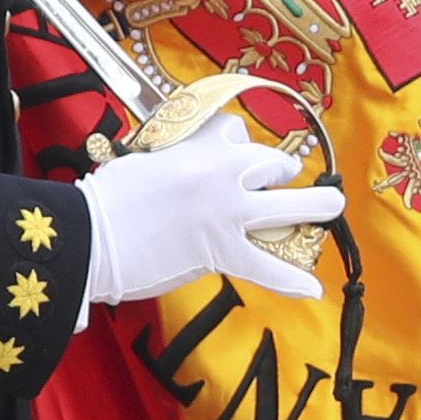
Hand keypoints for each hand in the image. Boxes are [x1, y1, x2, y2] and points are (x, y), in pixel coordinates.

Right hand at [75, 120, 345, 307]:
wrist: (90, 235)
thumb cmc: (105, 198)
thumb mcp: (142, 159)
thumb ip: (172, 160)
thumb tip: (180, 167)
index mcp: (198, 145)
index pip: (233, 130)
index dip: (236, 142)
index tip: (233, 151)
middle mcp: (223, 173)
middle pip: (272, 162)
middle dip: (280, 171)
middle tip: (280, 178)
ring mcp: (229, 212)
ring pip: (289, 207)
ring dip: (315, 207)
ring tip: (330, 209)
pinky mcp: (223, 251)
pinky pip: (268, 267)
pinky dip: (291, 281)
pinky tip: (312, 290)